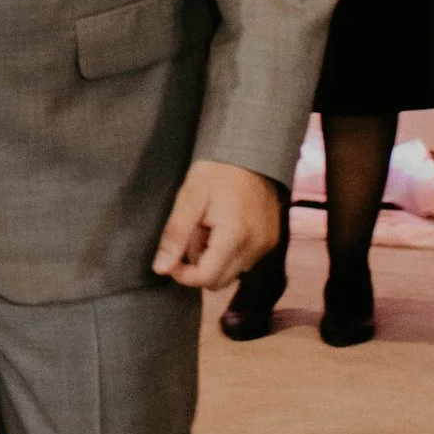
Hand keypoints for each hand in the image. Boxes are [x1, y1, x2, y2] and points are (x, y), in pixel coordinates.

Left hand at [154, 159, 281, 291]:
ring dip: (215, 261)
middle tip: (193, 235)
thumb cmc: (217, 171)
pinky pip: (245, 262)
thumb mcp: (189, 199)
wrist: (250, 152)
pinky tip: (224, 229)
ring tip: (209, 229)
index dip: (183, 274)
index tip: (172, 257)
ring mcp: (267, 245)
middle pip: (220, 281)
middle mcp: (256, 246)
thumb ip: (175, 236)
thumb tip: (161, 269)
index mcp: (235, 236)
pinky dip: (229, 254)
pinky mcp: (272, 241)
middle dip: (199, 266)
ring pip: (233, 274)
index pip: (206, 278)